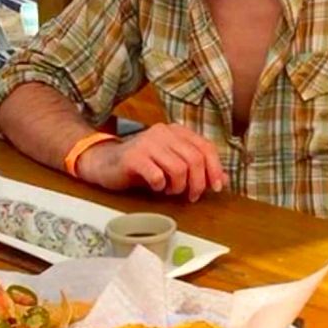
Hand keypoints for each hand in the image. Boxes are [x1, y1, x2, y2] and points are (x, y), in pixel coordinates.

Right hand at [76, 123, 227, 201]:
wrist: (105, 162)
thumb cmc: (141, 164)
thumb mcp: (171, 163)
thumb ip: (196, 168)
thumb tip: (223, 180)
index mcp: (175, 131)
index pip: (206, 147)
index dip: (215, 169)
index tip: (216, 187)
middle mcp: (163, 132)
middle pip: (195, 159)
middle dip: (197, 183)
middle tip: (191, 196)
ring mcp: (147, 142)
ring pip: (179, 168)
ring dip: (178, 187)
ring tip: (169, 190)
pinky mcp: (134, 157)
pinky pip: (158, 176)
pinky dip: (160, 187)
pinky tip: (155, 187)